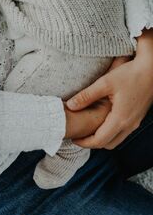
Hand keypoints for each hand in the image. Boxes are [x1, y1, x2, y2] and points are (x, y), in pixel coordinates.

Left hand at [66, 29, 152, 148]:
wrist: (152, 70)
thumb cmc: (130, 74)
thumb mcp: (105, 83)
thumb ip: (86, 96)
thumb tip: (70, 105)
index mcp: (120, 119)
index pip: (100, 141)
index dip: (84, 142)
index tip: (73, 138)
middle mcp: (129, 125)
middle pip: (108, 144)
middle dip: (92, 143)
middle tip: (79, 135)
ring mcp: (135, 122)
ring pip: (116, 139)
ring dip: (102, 138)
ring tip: (88, 129)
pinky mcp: (137, 117)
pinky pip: (122, 132)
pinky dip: (111, 132)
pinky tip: (102, 121)